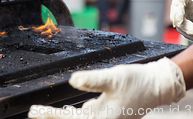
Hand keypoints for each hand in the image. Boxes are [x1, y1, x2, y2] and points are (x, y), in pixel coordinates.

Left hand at [28, 58, 185, 118]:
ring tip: (44, 113)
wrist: (159, 85)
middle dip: (54, 117)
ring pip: (80, 118)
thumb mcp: (113, 78)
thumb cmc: (138, 82)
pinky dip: (75, 114)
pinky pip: (88, 115)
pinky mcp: (109, 114)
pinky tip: (67, 112)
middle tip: (34, 113)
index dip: (50, 115)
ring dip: (64, 116)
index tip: (34, 112)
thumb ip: (92, 80)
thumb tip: (72, 81)